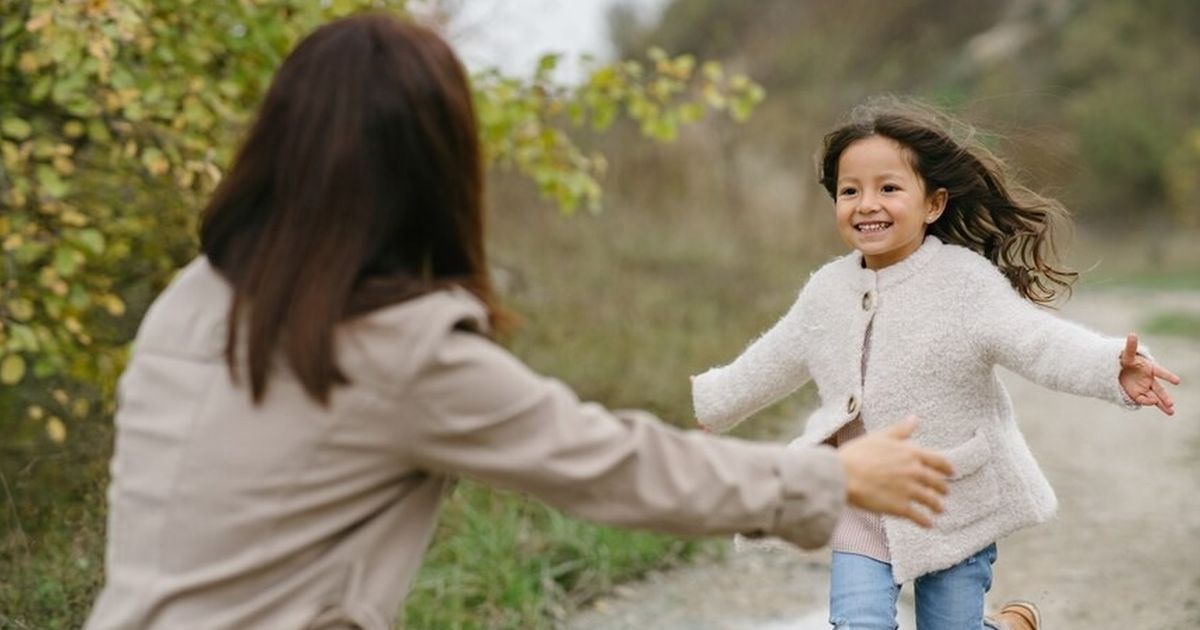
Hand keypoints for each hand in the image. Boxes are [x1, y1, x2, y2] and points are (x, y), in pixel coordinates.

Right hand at [836, 416, 952, 527]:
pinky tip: (928, 524)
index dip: (947, 468)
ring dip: (937, 506)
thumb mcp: (880, 436)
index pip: (939, 461)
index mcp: (911, 453)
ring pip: (931, 501)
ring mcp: (909, 491)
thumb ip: (900, 430)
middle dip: (943, 489)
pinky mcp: (900, 508)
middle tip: (944, 493)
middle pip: (937, 483)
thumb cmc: (857, 454)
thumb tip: (915, 419)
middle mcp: (914, 472)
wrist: (842, 475)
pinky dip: (926, 522)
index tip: (951, 473)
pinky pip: (919, 517)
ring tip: (939, 510)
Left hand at [1118, 333, 1180, 415]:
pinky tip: (1152, 403)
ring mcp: (1144, 388)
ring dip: (1163, 404)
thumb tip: (1132, 334)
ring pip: (1156, 397)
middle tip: (1171, 404)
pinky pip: (1143, 400)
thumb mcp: (1126, 355)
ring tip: (1171, 412)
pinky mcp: (1137, 394)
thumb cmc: (1124, 360)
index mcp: (1150, 367)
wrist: (1115, 369)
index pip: (1160, 372)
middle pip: (1159, 389)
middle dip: (1165, 396)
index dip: (1168, 376)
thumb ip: (1130, 347)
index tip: (1177, 381)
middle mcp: (1149, 379)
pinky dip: (1147, 402)